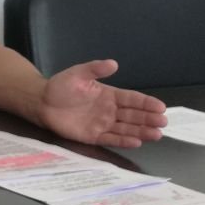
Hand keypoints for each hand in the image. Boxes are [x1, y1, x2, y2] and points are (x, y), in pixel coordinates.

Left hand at [38, 59, 167, 147]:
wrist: (41, 102)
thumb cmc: (61, 87)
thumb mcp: (78, 74)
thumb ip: (95, 69)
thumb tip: (113, 63)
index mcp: (109, 95)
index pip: (132, 99)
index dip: (146, 103)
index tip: (161, 107)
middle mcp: (110, 110)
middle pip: (134, 115)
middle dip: (149, 118)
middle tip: (163, 122)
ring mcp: (103, 124)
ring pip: (127, 128)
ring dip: (142, 131)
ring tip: (157, 134)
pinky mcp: (94, 136)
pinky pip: (112, 139)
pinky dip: (124, 141)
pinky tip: (137, 142)